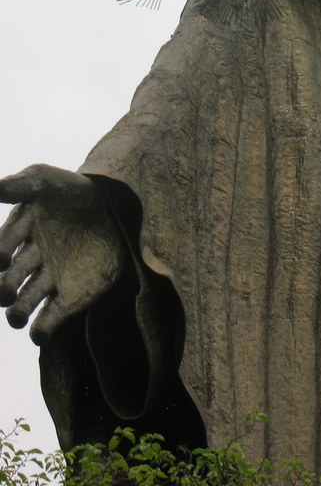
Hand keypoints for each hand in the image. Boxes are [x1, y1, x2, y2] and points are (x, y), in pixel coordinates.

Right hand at [0, 164, 124, 344]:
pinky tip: (39, 332)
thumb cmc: (75, 191)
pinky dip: (43, 328)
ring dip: (19, 312)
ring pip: (26, 303)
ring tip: (17, 317)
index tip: (2, 260)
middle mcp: (31, 260)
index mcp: (19, 234)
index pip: (3, 249)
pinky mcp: (74, 295)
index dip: (0, 254)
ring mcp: (52, 279)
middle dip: (4, 289)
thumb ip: (22, 185)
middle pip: (10, 281)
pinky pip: (53, 316)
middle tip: (6, 293)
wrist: (115, 205)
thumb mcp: (49, 180)